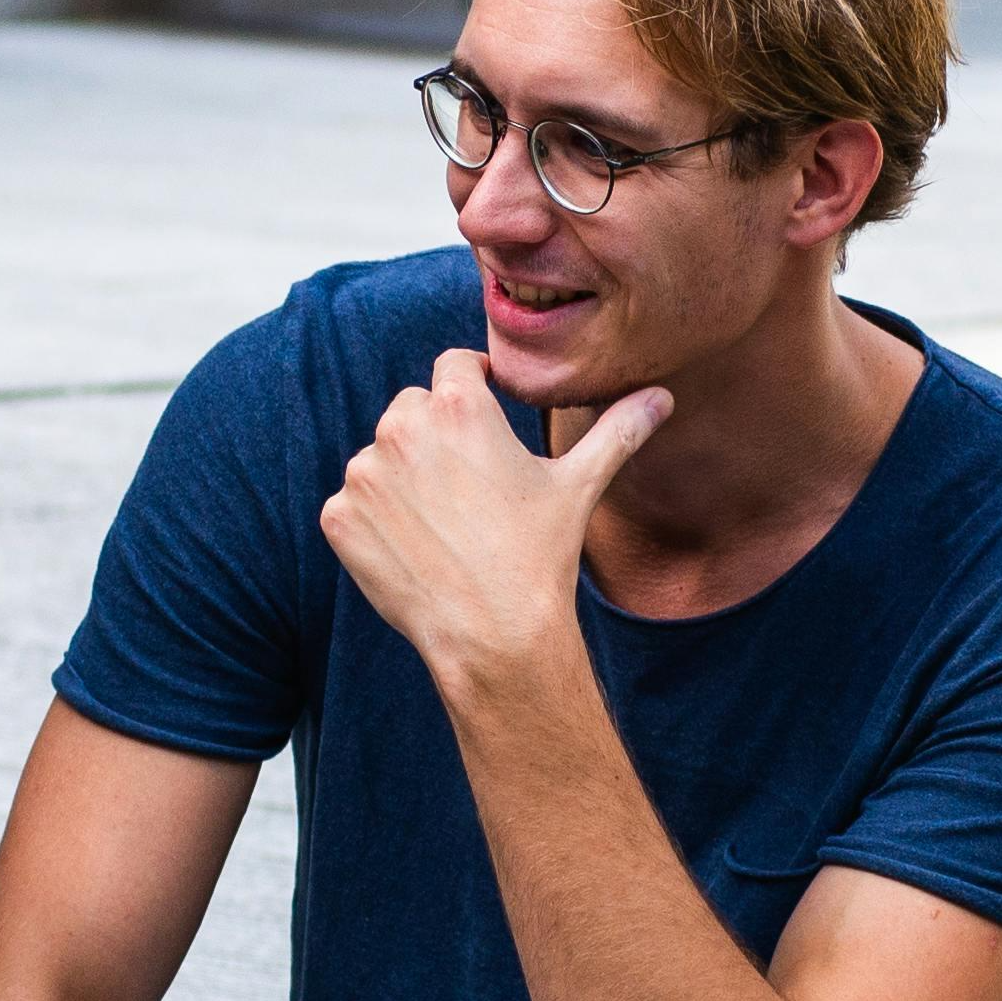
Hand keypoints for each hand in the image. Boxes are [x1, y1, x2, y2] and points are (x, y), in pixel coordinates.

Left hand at [316, 350, 670, 696]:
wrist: (493, 634)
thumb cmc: (539, 556)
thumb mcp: (579, 485)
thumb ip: (617, 431)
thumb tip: (662, 397)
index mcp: (459, 406)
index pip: (454, 366)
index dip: (473, 387)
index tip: (485, 417)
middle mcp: (402, 428)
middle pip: (413, 410)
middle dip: (437, 436)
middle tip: (470, 488)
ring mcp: (364, 474)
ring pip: (380, 458)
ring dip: (403, 479)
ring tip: (446, 525)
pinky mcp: (339, 516)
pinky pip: (353, 504)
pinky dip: (375, 522)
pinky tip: (415, 548)